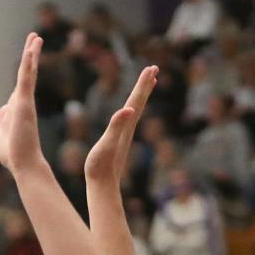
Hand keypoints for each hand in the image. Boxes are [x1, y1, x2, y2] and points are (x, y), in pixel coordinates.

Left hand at [0, 34, 46, 175]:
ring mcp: (24, 102)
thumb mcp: (3, 135)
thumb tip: (2, 109)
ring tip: (36, 37)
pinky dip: (28, 64)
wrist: (24, 164)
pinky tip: (31, 49)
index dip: (25, 71)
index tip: (29, 58)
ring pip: (28, 73)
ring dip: (31, 53)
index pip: (20, 86)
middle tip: (36, 39)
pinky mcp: (24, 103)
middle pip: (27, 74)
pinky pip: (26, 80)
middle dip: (31, 56)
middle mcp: (23, 103)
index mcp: (18, 110)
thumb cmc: (14, 155)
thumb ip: (4, 121)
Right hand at [85, 66, 157, 183]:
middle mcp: (128, 129)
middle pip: (139, 103)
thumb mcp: (106, 144)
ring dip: (142, 96)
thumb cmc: (101, 166)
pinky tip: (132, 110)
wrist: (103, 186)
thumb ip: (117, 125)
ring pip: (137, 111)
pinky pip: (130, 120)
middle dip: (146, 85)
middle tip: (153, 68)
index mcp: (125, 127)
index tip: (150, 68)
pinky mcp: (120, 142)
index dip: (142, 84)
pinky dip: (134, 110)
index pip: (136, 101)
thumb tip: (130, 109)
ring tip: (148, 84)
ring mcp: (125, 136)